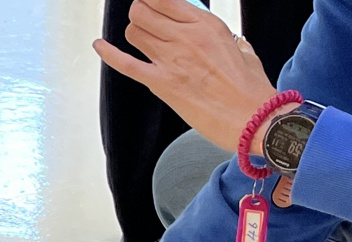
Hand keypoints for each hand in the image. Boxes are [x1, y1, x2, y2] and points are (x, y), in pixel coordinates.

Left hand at [93, 0, 277, 152]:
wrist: (252, 119)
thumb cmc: (250, 88)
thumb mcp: (243, 49)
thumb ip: (226, 39)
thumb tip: (221, 39)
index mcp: (207, 25)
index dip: (153, 0)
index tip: (153, 4)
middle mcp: (186, 38)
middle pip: (143, 12)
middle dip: (141, 13)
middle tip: (145, 18)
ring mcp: (170, 61)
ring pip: (134, 33)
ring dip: (134, 32)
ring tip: (141, 36)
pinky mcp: (160, 84)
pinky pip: (125, 64)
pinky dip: (108, 53)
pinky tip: (98, 45)